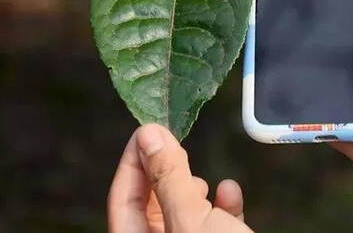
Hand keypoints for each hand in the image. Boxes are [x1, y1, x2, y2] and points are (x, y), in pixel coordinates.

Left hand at [109, 124, 252, 232]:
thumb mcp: (192, 220)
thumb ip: (169, 177)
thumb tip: (148, 135)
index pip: (122, 198)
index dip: (133, 160)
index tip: (147, 128)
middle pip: (152, 203)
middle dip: (166, 173)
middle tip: (178, 145)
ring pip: (182, 212)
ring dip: (194, 189)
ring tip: (202, 183)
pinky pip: (210, 224)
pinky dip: (220, 207)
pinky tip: (230, 195)